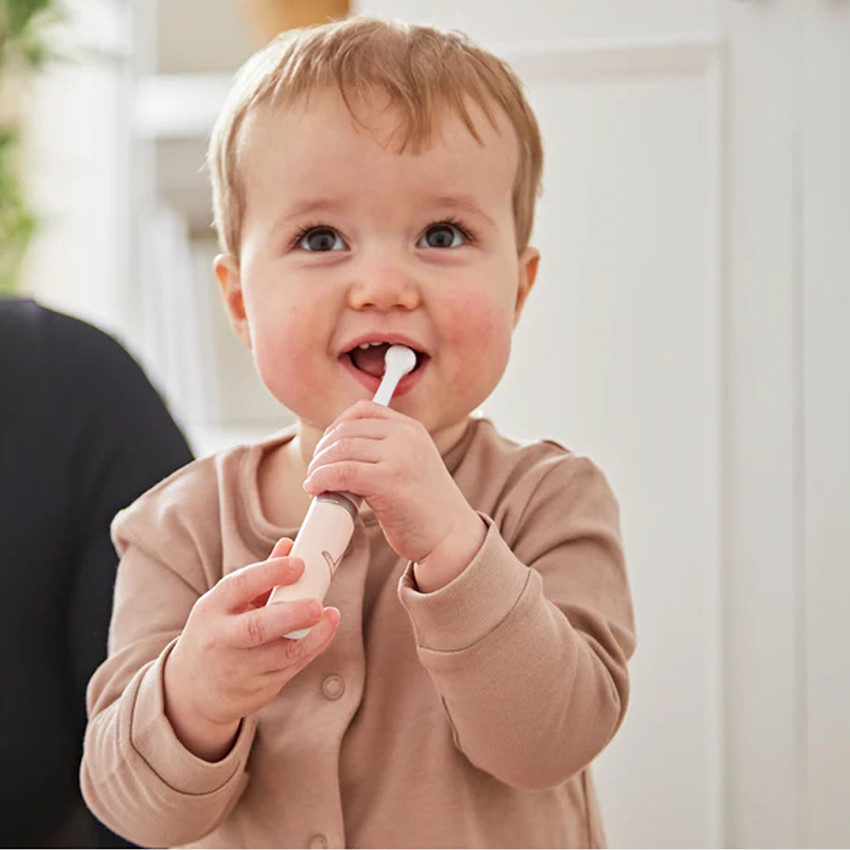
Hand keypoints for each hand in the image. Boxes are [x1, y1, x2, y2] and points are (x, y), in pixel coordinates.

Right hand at [163, 537, 339, 760]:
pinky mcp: (256, 689)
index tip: (299, 563)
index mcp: (212, 609)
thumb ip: (260, 577)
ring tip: (330, 616)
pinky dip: (312, 649)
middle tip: (317, 604)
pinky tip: (325, 631)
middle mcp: (221, 640)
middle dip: (291, 615)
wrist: (191, 691)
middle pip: (257, 628)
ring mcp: (238, 669)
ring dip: (312, 636)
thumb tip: (289, 545)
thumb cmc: (217, 634)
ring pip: (281, 655)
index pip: (239, 586)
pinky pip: (290, 669)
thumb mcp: (226, 604)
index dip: (270, 573)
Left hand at [303, 402, 485, 590]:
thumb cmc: (427, 509)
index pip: (364, 410)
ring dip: (319, 466)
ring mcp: (399, 456)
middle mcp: (406, 437)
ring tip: (315, 482)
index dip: (336, 426)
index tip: (327, 447)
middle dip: (323, 450)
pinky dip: (322, 479)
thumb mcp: (412, 465)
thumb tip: (337, 452)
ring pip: (340, 450)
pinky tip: (316, 489)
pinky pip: (342, 472)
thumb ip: (385, 451)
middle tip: (316, 471)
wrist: (451, 537)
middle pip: (347, 430)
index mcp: (412, 429)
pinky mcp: (388, 480)